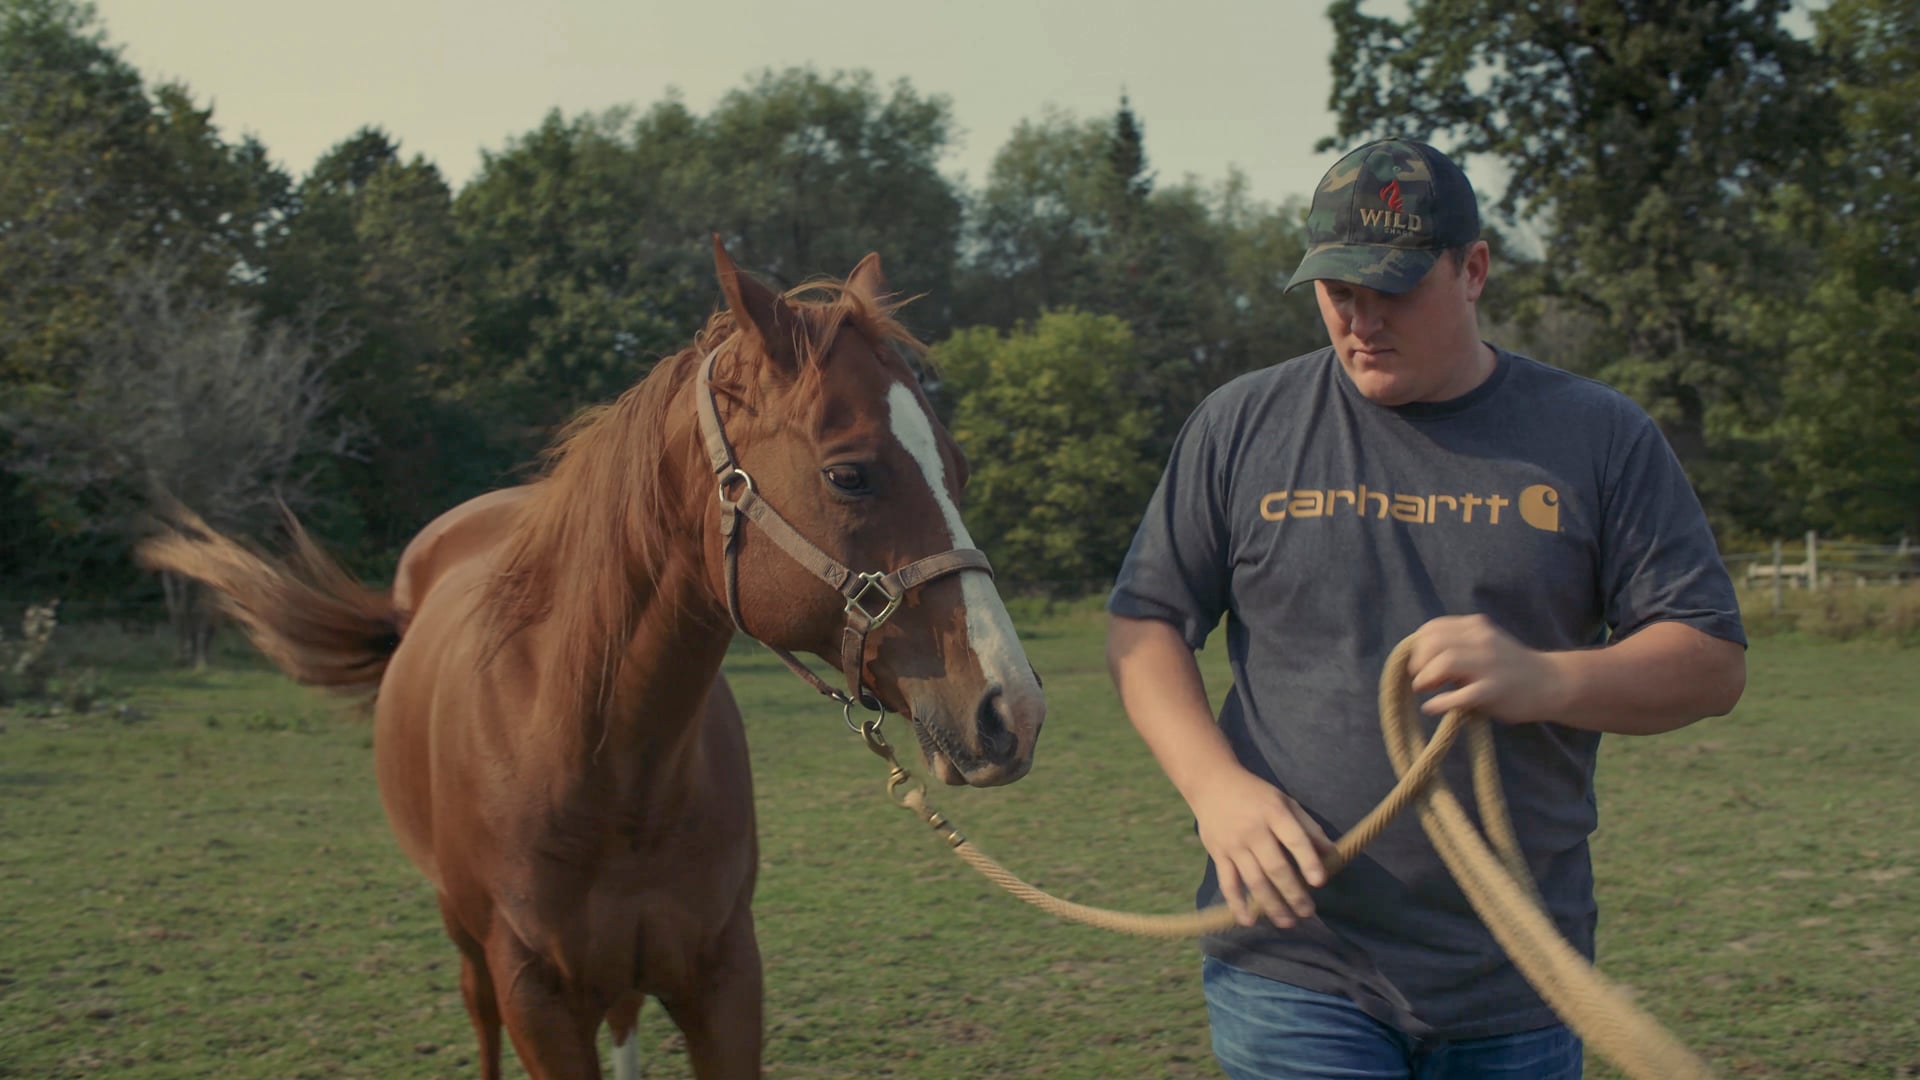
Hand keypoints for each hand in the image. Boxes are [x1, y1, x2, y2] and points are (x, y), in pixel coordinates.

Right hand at [1188, 768, 1336, 928]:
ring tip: (1288, 922)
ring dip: (1272, 905)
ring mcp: (1233, 844)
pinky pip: (1228, 883)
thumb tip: (1332, 854)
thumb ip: (1308, 827)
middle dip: (1293, 893)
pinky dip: (1237, 904)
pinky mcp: (1218, 854)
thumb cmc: (1255, 795)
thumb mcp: (1285, 801)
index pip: (1294, 839)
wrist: (1211, 783)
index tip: (1320, 882)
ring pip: (1254, 880)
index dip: (1308, 861)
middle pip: (1275, 867)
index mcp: (1274, 813)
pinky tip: (1249, 921)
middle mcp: (1253, 830)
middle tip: (1308, 912)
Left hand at [1405, 614, 1568, 724]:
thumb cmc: (1510, 666)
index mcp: (1476, 627)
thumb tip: (1418, 657)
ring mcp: (1489, 665)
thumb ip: (1457, 644)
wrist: (1551, 683)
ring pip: (1444, 663)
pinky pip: (1460, 695)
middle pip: (1433, 643)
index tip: (1419, 662)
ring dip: (1426, 678)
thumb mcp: (1484, 644)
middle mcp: (1482, 640)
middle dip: (1418, 662)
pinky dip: (1440, 703)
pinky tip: (1433, 707)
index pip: (1433, 628)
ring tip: (1425, 690)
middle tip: (1420, 679)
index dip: (1418, 646)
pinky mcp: (1495, 690)